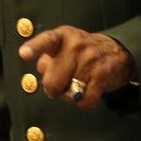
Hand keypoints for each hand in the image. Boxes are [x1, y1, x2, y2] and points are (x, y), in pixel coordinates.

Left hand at [18, 27, 134, 109]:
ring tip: (79, 84)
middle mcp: (75, 45)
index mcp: (62, 36)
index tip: (24, 54)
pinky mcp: (102, 73)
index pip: (45, 41)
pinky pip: (85, 100)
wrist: (116, 51)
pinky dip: (85, 103)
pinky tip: (88, 94)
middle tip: (64, 83)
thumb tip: (42, 71)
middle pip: (52, 82)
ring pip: (68, 94)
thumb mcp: (64, 46)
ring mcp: (90, 58)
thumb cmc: (83, 52)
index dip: (34, 49)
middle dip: (55, 89)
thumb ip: (47, 58)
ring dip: (71, 96)